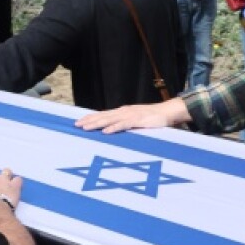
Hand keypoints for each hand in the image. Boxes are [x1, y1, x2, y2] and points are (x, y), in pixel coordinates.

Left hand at [76, 98, 191, 133]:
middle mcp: (124, 112)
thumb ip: (124, 123)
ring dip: (97, 123)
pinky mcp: (138, 121)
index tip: (79, 121)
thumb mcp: (135, 120)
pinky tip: (106, 132)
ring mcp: (130, 115)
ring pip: (110, 119)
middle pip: (103, 116)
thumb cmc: (151, 118)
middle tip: (76, 125)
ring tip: (86, 128)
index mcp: (122, 112)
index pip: (103, 114)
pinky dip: (114, 128)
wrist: (168, 112)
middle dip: (89, 120)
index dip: (91, 117)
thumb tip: (112, 130)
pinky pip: (124, 125)